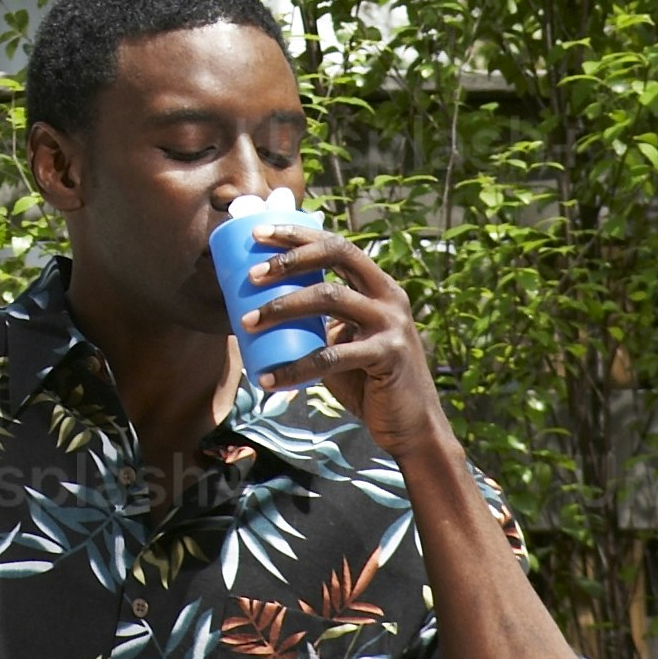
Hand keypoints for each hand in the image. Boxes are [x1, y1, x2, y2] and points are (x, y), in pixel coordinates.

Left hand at [239, 225, 454, 463]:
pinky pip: (331, 356)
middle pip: (337, 254)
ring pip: (330, 296)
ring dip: (282, 307)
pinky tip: (268, 377)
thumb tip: (256, 309)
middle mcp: (389, 296)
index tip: (258, 233)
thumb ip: (317, 323)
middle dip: (290, 258)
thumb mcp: (342, 342)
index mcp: (378, 285)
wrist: (410, 425)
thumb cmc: (367, 380)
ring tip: (247, 322)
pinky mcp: (387, 355)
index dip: (298, 234)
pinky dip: (295, 367)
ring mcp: (391, 323)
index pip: (337, 244)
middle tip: (252, 274)